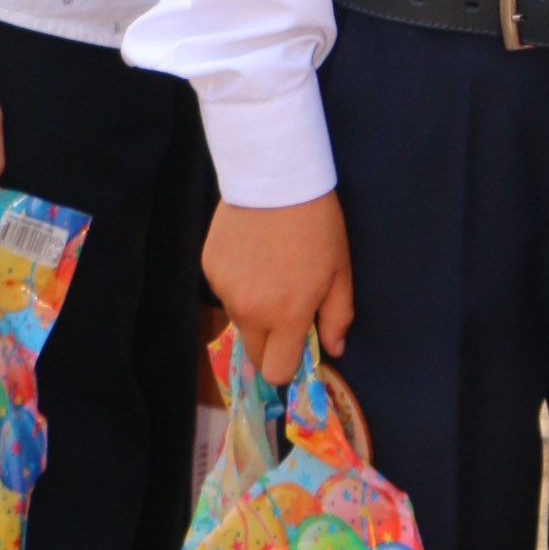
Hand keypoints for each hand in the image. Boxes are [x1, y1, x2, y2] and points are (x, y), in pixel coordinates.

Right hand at [205, 191, 353, 383]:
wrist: (275, 178)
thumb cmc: (317, 225)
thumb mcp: (340, 271)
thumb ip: (337, 317)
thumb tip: (333, 349)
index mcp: (286, 316)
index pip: (277, 371)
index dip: (288, 364)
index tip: (297, 345)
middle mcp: (250, 311)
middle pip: (254, 353)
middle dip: (270, 342)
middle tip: (286, 310)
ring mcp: (224, 290)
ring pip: (239, 320)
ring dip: (254, 310)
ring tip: (270, 271)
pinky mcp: (208, 268)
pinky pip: (224, 292)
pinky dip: (238, 283)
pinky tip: (251, 254)